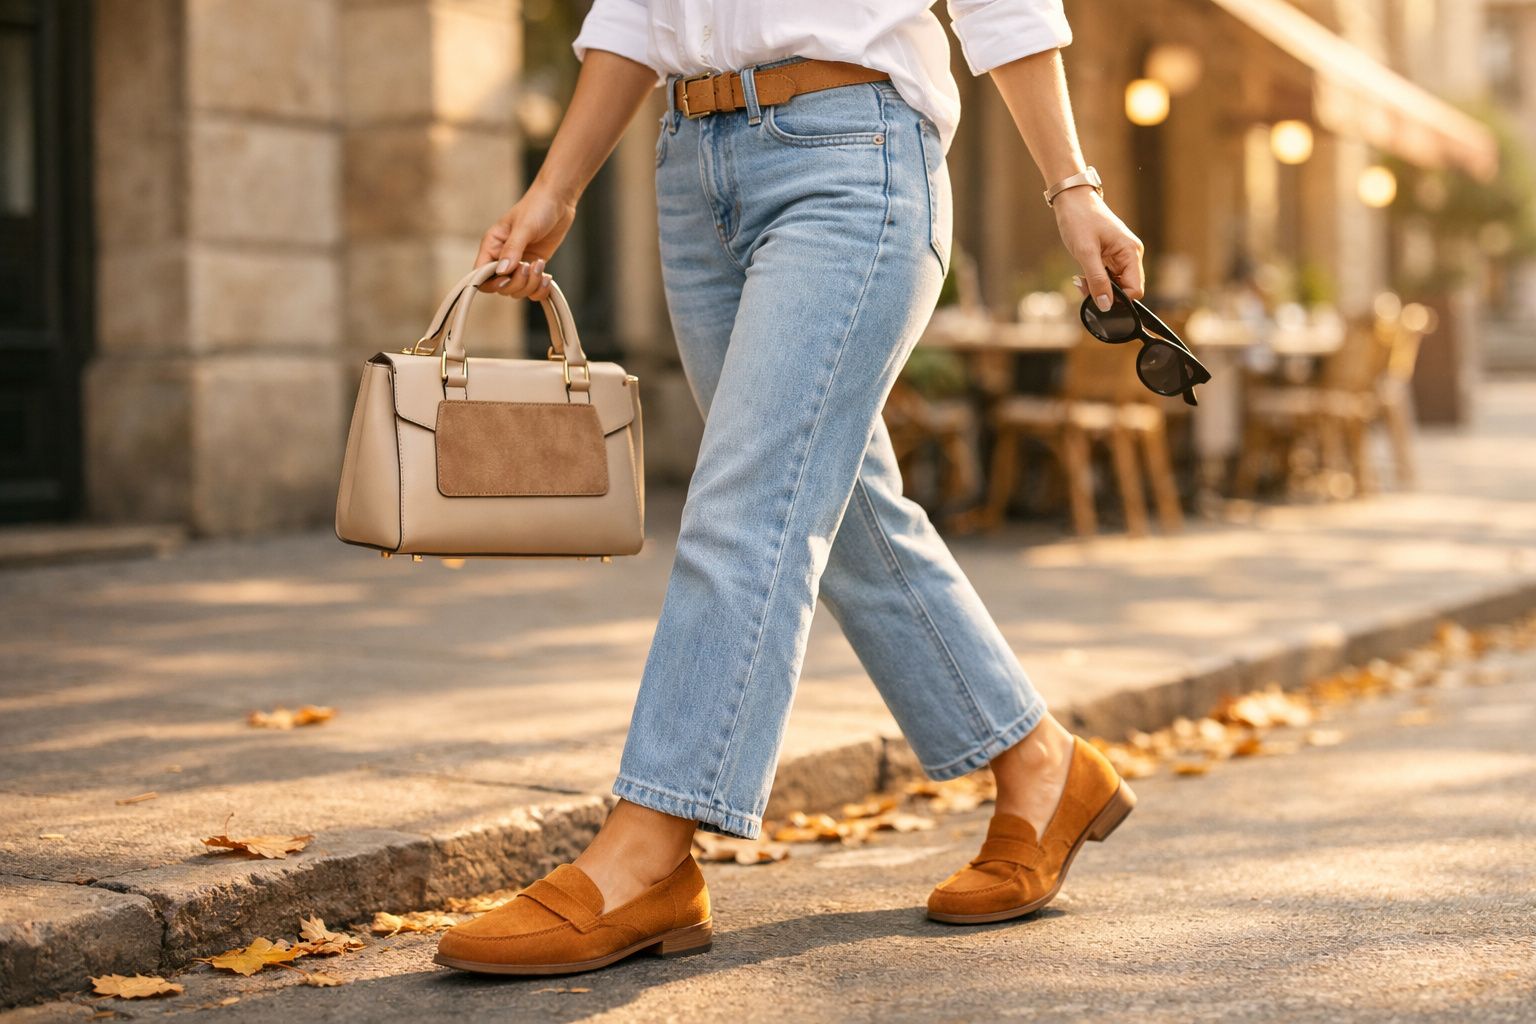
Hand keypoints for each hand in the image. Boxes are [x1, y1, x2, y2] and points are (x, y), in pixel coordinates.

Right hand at [474, 185, 576, 300]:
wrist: (558, 201)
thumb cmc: (537, 207)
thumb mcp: (524, 227)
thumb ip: (512, 249)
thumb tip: (502, 272)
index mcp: (492, 246)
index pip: (480, 275)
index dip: (492, 282)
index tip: (508, 276)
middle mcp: (502, 258)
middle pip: (501, 288)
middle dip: (517, 282)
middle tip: (530, 266)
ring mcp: (518, 265)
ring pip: (518, 291)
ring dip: (531, 285)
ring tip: (541, 265)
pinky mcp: (534, 268)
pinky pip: (533, 290)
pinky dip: (541, 289)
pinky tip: (548, 277)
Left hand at [1052, 187, 1145, 308]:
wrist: (1072, 199)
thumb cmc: (1080, 219)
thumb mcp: (1085, 252)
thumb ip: (1096, 280)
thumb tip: (1106, 305)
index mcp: (1131, 252)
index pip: (1135, 289)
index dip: (1117, 299)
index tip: (1095, 296)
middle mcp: (1131, 255)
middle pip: (1126, 289)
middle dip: (1105, 293)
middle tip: (1083, 286)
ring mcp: (1122, 256)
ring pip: (1116, 285)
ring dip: (1098, 287)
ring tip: (1081, 279)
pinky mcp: (1111, 256)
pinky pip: (1108, 277)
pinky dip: (1095, 280)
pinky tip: (1083, 274)